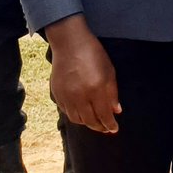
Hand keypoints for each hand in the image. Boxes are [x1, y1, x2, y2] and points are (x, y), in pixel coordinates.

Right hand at [46, 16, 119, 133]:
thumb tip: (116, 111)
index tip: (114, 129)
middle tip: (106, 128)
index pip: (104, 115)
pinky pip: (66, 112)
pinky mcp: (57, 94)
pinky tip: (82, 113)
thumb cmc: (93, 53)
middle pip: (90, 121)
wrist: (69, 42)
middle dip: (100, 127)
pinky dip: (75, 116)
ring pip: (77, 119)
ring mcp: (66, 96)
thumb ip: (112, 93)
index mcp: (96, 89)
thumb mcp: (109, 71)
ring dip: (87, 123)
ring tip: (95, 122)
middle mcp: (80, 96)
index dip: (110, 124)